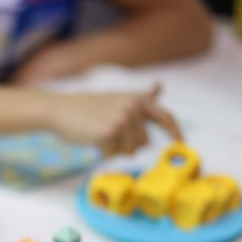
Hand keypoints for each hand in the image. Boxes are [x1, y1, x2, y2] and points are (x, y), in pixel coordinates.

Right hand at [48, 84, 180, 156]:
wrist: (59, 109)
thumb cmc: (87, 107)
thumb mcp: (118, 98)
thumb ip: (141, 98)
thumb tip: (160, 86)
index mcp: (137, 100)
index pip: (164, 116)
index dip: (175, 132)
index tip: (181, 143)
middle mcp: (133, 108)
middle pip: (142, 143)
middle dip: (126, 144)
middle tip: (107, 132)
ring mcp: (121, 121)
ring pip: (128, 151)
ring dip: (113, 148)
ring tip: (99, 133)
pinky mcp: (108, 133)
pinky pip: (112, 155)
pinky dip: (102, 152)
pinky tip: (91, 139)